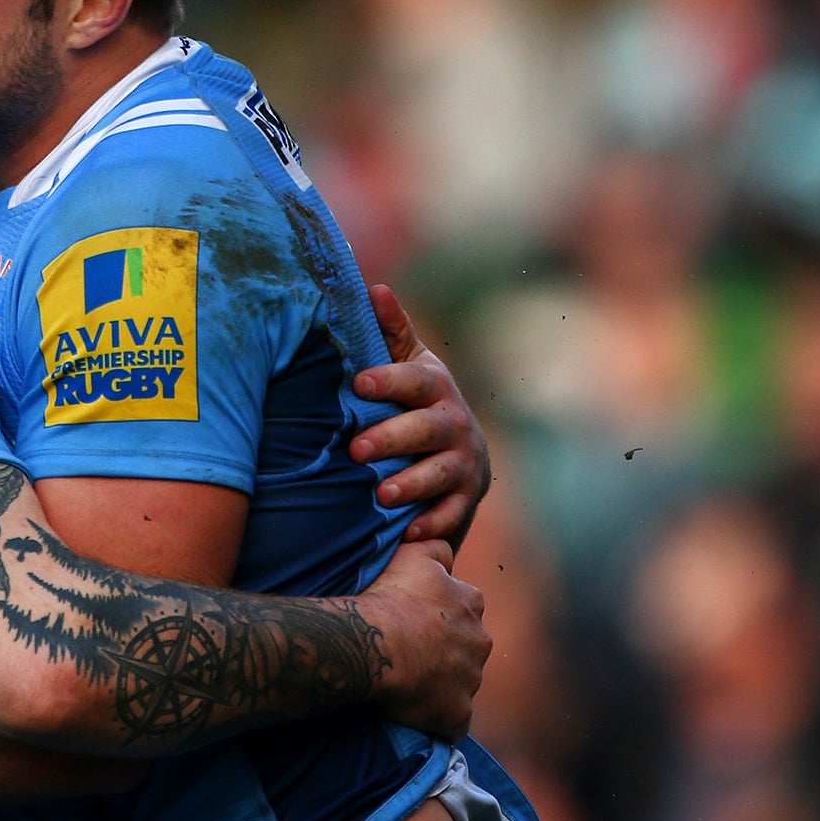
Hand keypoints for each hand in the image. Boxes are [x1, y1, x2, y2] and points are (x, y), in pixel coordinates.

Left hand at [349, 284, 490, 548]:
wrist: (457, 456)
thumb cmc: (415, 402)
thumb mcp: (405, 365)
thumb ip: (389, 332)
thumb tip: (372, 287)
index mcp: (434, 386)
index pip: (414, 380)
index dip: (388, 379)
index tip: (358, 383)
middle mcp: (454, 423)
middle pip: (427, 429)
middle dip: (393, 437)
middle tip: (355, 449)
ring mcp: (462, 463)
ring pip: (441, 473)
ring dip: (412, 483)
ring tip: (382, 494)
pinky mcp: (464, 500)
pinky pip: (452, 513)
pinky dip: (433, 523)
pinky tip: (408, 533)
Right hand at [361, 539, 488, 740]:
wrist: (374, 642)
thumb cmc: (390, 597)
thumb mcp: (412, 554)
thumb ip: (435, 547)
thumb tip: (446, 552)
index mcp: (471, 604)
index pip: (464, 609)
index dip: (438, 615)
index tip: (415, 621)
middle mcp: (480, 641)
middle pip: (466, 648)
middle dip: (445, 652)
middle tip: (409, 654)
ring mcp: (471, 680)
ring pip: (460, 684)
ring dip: (440, 685)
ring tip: (407, 685)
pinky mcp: (457, 713)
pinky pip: (453, 722)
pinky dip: (440, 720)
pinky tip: (419, 717)